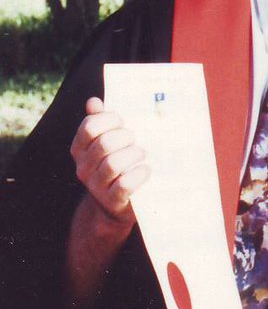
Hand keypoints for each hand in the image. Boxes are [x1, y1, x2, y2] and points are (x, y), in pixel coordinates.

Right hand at [70, 96, 149, 239]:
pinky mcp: (112, 201)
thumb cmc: (114, 167)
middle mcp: (84, 167)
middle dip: (125, 137)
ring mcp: (96, 186)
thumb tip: (93, 101)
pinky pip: (125, 185)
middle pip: (104, 143)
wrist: (113, 206)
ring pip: (113, 164)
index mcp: (80, 149)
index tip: (123, 122)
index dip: (110, 119)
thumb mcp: (104, 144)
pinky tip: (146, 169)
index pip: (90, 127)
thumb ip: (99, 122)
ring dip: (133, 154)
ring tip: (142, 153)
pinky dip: (139, 174)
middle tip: (135, 139)